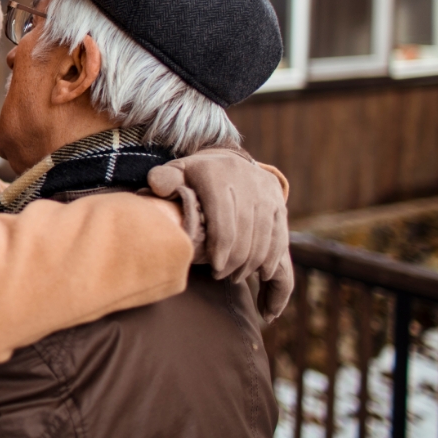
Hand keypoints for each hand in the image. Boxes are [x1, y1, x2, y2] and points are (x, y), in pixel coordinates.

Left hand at [146, 148, 292, 321]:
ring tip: (236, 276)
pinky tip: (262, 273)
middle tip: (221, 275)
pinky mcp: (279, 202)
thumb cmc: (193, 176)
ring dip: (253, 263)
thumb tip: (157, 187)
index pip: (224, 223)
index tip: (214, 269)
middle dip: (235, 261)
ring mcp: (266, 192)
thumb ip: (162, 179)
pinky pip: (280, 235)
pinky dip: (273, 257)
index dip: (220, 251)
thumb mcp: (175, 172)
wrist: (227, 161)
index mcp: (218, 175)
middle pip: (246, 234)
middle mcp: (247, 181)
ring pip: (265, 238)